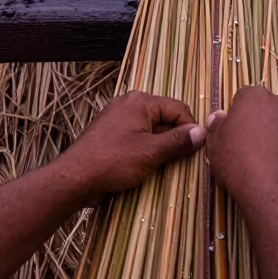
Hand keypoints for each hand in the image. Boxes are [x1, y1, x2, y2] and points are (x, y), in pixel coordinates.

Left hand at [64, 90, 206, 201]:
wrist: (75, 177)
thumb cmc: (113, 161)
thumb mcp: (151, 152)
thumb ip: (178, 141)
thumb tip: (202, 132)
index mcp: (140, 101)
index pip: (178, 109)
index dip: (190, 129)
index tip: (196, 150)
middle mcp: (129, 103)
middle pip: (164, 117)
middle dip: (174, 138)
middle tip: (179, 160)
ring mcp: (118, 117)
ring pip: (151, 128)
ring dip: (160, 145)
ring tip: (161, 165)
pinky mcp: (111, 133)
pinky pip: (137, 135)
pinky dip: (145, 148)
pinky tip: (145, 165)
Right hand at [206, 86, 277, 205]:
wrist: (269, 188)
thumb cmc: (237, 161)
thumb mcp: (215, 144)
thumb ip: (217, 125)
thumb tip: (219, 117)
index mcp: (255, 96)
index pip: (245, 98)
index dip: (239, 116)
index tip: (236, 133)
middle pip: (270, 109)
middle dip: (263, 122)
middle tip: (252, 145)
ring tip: (269, 159)